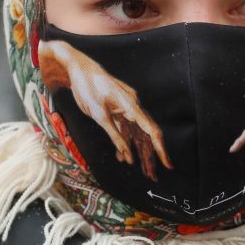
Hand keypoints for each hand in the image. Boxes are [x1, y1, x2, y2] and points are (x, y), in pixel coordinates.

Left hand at [39, 39, 172, 179]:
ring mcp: (126, 108)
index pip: (152, 130)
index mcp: (132, 106)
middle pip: (146, 135)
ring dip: (139, 152)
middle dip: (150, 156)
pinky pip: (125, 129)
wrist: (77, 68)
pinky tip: (123, 157)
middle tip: (153, 176)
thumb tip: (126, 154)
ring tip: (143, 171)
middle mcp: (133, 107)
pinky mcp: (118, 109)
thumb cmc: (87, 87)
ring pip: (136, 134)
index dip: (160, 149)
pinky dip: (124, 142)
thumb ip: (114, 135)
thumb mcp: (98, 115)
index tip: (167, 164)